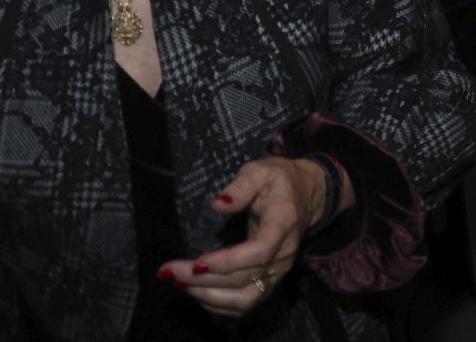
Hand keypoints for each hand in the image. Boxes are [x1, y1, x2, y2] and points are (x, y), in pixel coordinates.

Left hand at [160, 156, 338, 316]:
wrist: (306, 195)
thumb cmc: (278, 180)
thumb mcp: (260, 170)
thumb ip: (240, 187)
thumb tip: (218, 205)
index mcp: (283, 222)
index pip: (260, 251)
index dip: (229, 262)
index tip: (198, 264)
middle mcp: (284, 253)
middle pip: (244, 278)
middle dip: (204, 279)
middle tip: (169, 271)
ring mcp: (279, 271)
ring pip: (245, 298)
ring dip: (209, 297)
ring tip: (180, 284)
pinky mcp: (271, 280)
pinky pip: (245, 303)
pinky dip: (218, 304)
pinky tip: (196, 292)